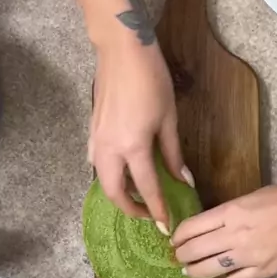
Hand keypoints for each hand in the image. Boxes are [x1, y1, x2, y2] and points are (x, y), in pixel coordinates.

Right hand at [88, 34, 191, 226]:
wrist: (122, 51)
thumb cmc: (152, 80)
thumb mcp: (169, 118)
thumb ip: (174, 153)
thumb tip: (184, 180)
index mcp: (133, 147)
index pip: (147, 188)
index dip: (158, 209)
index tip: (166, 226)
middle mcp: (110, 149)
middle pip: (115, 192)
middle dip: (131, 209)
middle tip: (150, 215)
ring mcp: (96, 140)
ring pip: (103, 179)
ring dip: (119, 193)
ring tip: (139, 195)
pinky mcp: (92, 132)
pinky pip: (97, 163)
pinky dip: (109, 175)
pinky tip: (122, 171)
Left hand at [172, 177, 276, 277]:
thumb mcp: (255, 196)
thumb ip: (234, 212)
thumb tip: (217, 224)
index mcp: (232, 211)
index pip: (192, 227)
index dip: (178, 235)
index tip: (175, 239)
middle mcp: (235, 234)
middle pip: (195, 249)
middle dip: (181, 254)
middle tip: (178, 256)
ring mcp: (249, 255)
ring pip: (208, 269)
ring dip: (193, 271)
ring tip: (188, 271)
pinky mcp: (264, 271)